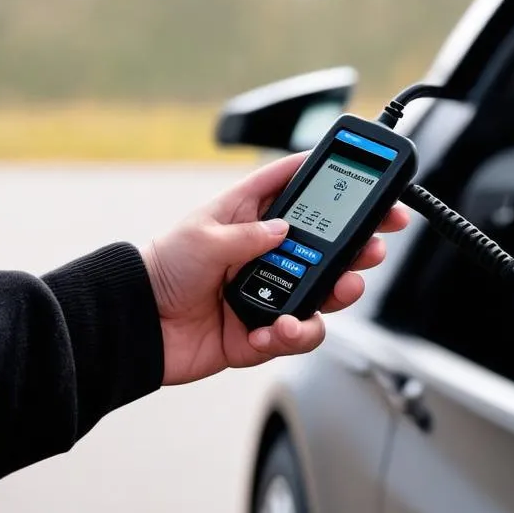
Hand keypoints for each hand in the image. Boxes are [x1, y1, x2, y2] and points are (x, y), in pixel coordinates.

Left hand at [141, 152, 408, 384]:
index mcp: (252, 216)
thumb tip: (286, 231)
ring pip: (327, 292)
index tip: (367, 177)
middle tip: (374, 246)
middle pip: (329, 244)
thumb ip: (249, 234)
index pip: (299, 187)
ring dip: (339, 292)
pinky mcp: (268, 330)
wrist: (139, 325)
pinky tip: (273, 331)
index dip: (333, 179)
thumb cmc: (162, 268)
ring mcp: (273, 292)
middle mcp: (269, 253)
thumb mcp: (202, 237)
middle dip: (359, 245)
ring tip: (338, 291)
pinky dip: (294, 334)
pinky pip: (299, 334)